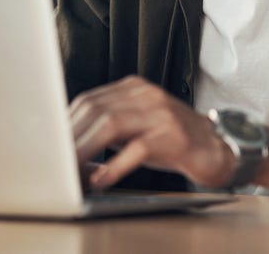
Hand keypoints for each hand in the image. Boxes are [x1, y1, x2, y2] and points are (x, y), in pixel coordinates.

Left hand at [69, 75, 235, 189]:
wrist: (218, 148)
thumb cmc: (172, 141)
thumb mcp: (137, 126)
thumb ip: (107, 128)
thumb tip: (69, 145)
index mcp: (133, 88)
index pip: (89, 100)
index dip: (66, 124)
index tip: (50, 145)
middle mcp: (146, 95)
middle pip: (95, 110)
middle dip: (71, 139)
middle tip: (56, 163)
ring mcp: (161, 114)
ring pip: (110, 124)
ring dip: (85, 150)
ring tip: (71, 171)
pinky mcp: (173, 137)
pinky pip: (137, 149)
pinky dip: (114, 166)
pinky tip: (101, 179)